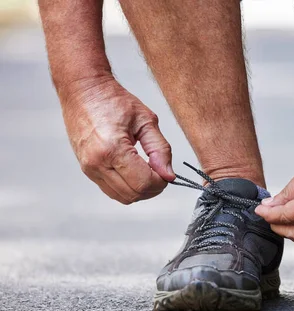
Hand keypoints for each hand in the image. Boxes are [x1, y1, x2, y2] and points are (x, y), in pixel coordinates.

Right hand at [60, 76, 174, 203]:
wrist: (84, 91)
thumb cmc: (113, 100)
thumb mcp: (146, 120)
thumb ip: (160, 149)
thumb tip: (169, 175)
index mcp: (113, 148)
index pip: (143, 183)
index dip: (161, 182)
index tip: (166, 172)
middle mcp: (97, 162)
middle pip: (133, 194)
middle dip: (153, 188)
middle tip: (160, 172)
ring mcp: (89, 168)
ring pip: (122, 197)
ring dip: (140, 190)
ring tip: (148, 171)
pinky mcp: (86, 169)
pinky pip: (111, 190)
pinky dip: (127, 187)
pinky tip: (135, 172)